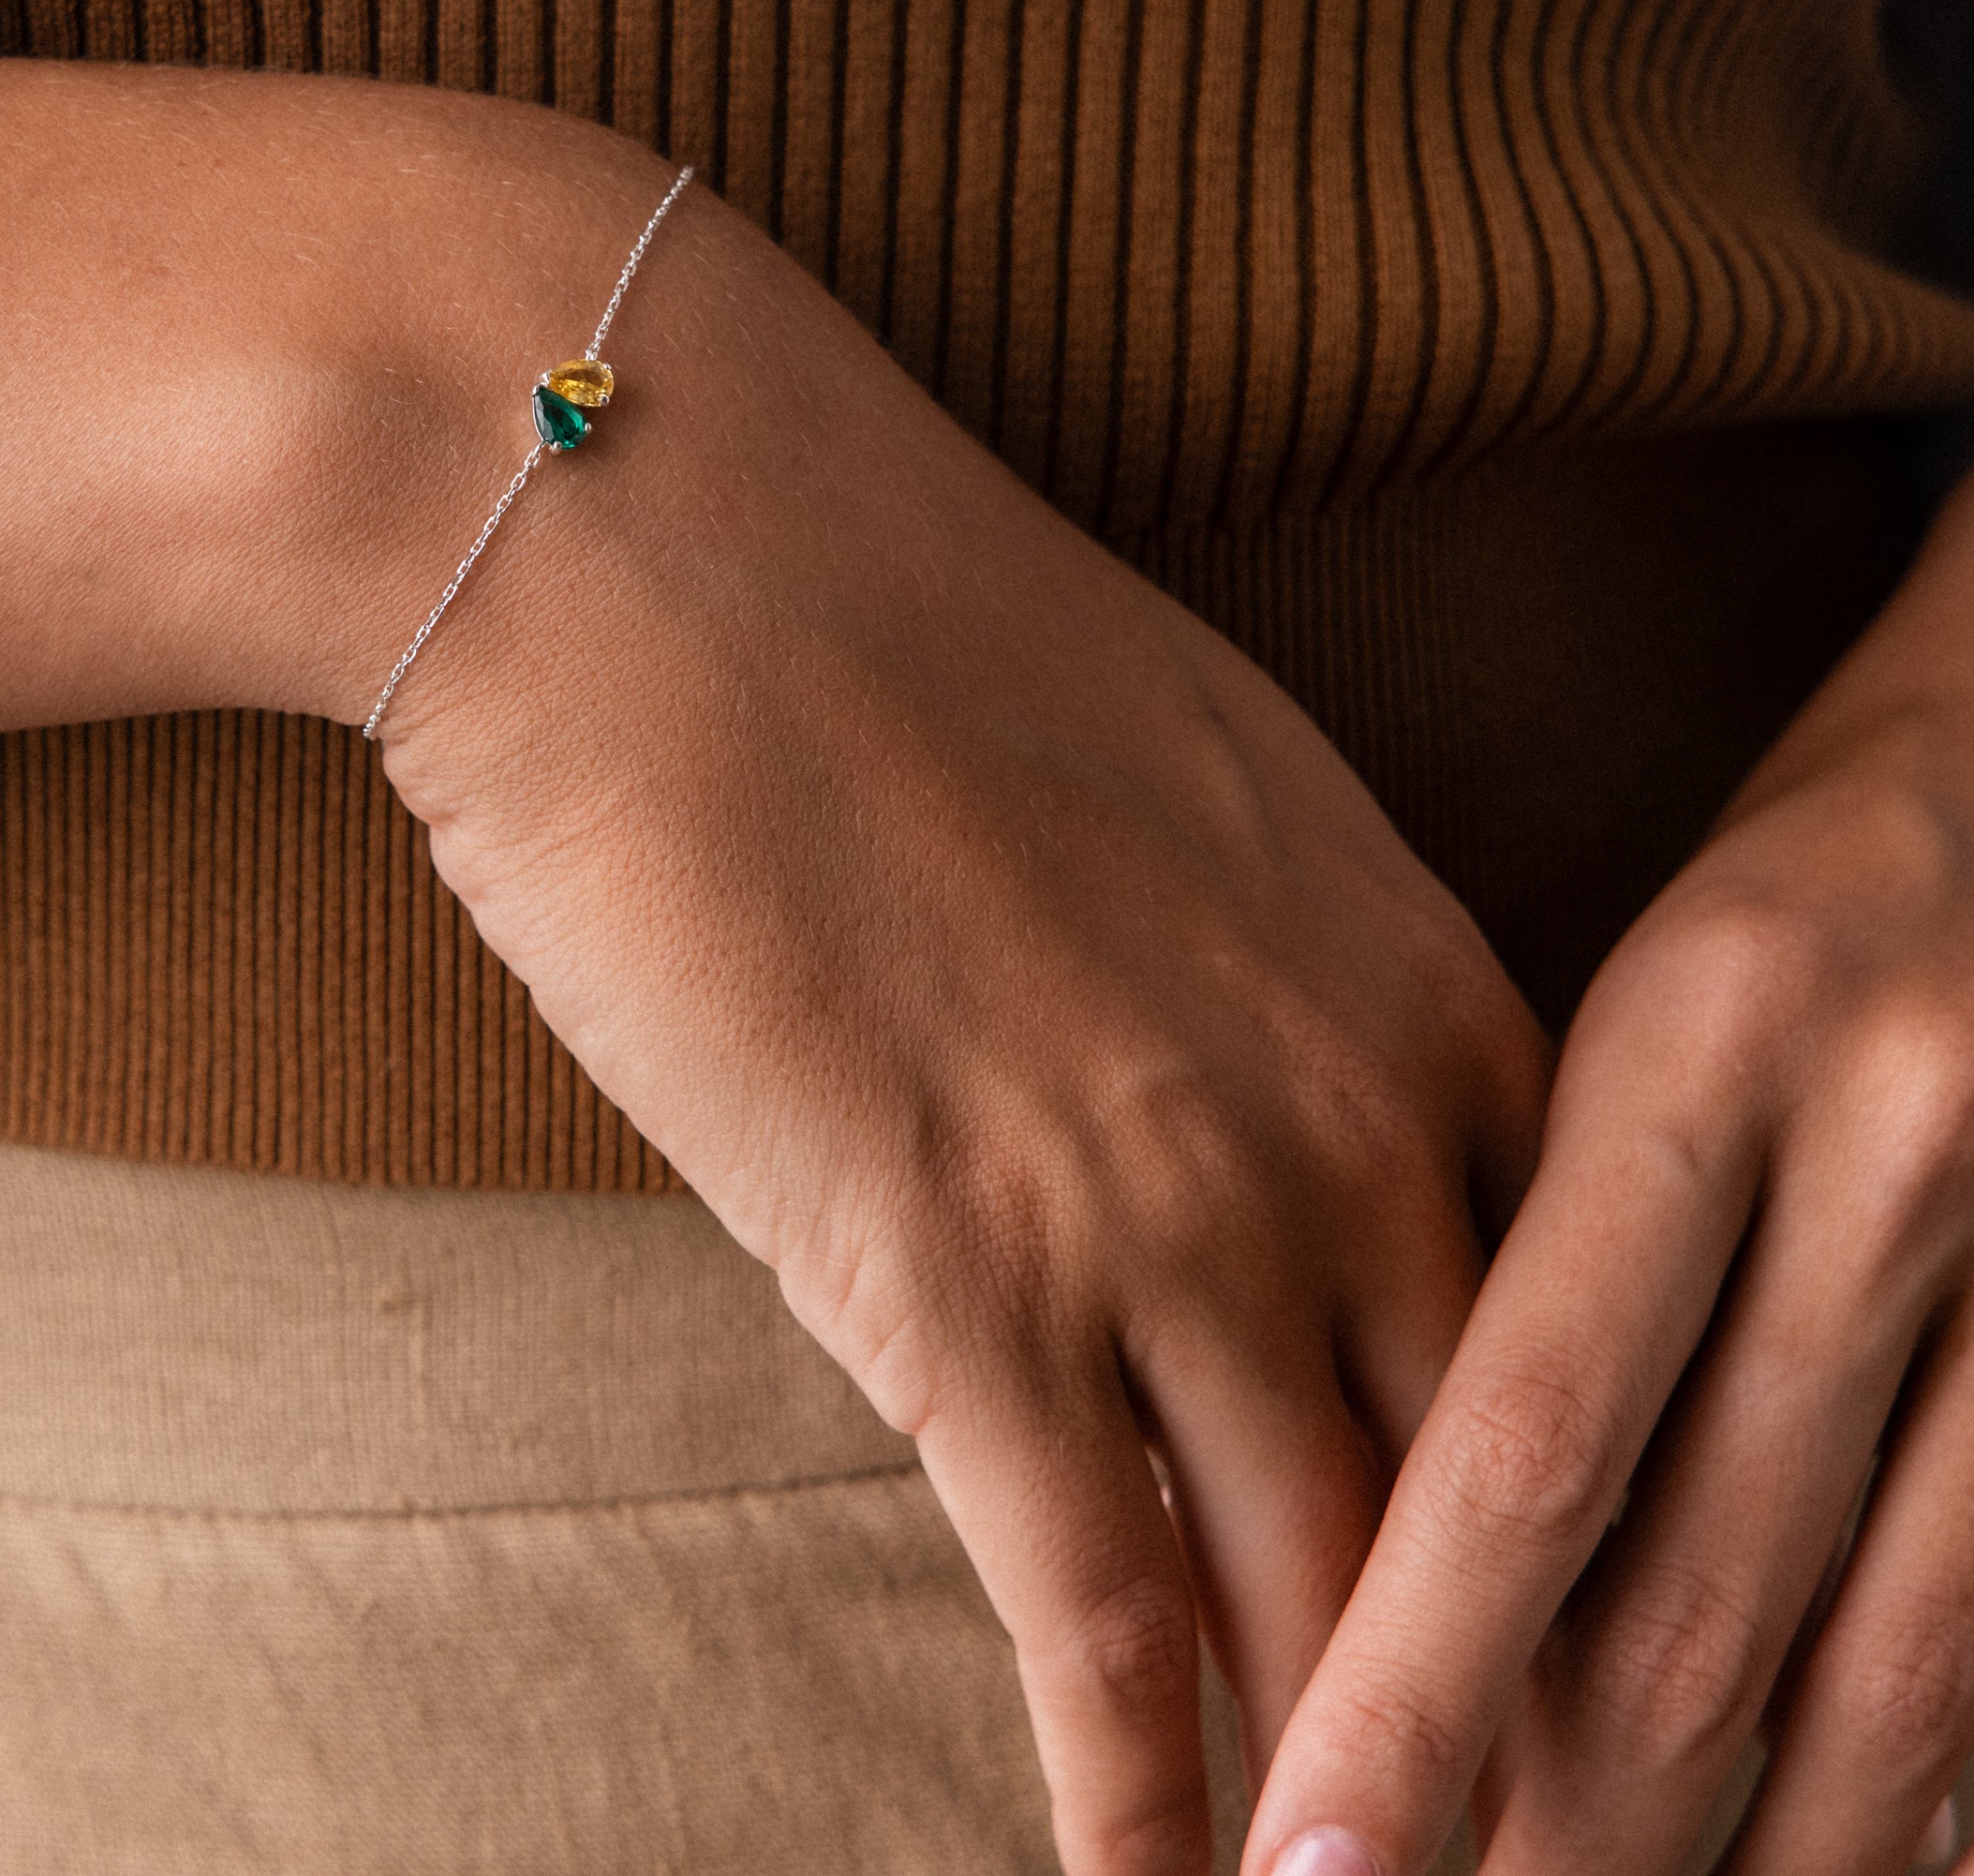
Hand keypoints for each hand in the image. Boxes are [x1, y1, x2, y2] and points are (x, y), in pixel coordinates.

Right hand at [368, 178, 1547, 1875]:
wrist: (641, 508)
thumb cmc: (860, 604)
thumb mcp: (1151, 768)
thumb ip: (1244, 967)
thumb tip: (1223, 1118)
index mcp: (1408, 976)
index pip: (1586, 1331)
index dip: (1603, 1531)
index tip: (1606, 1665)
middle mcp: (1344, 1114)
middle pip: (1515, 1511)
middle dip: (1551, 1725)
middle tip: (1569, 1871)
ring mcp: (1170, 1207)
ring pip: (1349, 1607)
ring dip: (1376, 1806)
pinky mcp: (959, 1276)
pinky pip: (1104, 1624)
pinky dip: (1141, 1808)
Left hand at [1248, 475, 1973, 1875]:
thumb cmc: (1792, 899)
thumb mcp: (1640, 1007)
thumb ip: (1540, 1246)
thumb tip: (1392, 1531)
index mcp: (1703, 1048)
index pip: (1533, 1428)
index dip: (1414, 1670)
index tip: (1303, 1855)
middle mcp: (1892, 1159)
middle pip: (1709, 1586)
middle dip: (1560, 1812)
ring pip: (1897, 1656)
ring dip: (1750, 1856)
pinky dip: (1927, 1777)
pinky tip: (1839, 1867)